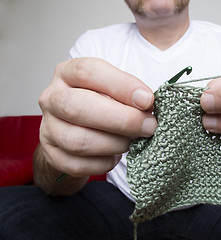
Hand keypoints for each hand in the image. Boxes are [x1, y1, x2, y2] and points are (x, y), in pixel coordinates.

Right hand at [38, 57, 157, 176]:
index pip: (88, 72)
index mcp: (67, 73)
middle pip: (78, 107)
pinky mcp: (52, 155)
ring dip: (114, 144)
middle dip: (121, 119)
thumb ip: (129, 93)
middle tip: (148, 126)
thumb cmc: (101, 103)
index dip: (121, 85)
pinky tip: (116, 155)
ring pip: (78, 141)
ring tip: (132, 141)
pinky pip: (78, 165)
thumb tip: (147, 105)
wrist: (78, 129)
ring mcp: (48, 128)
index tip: (147, 100)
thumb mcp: (113, 89)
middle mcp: (52, 98)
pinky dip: (104, 163)